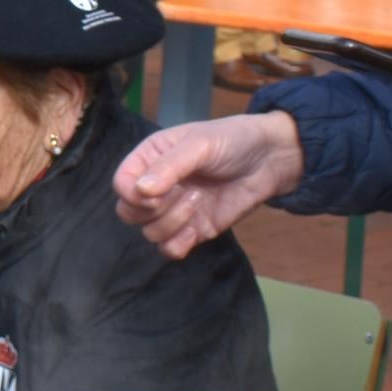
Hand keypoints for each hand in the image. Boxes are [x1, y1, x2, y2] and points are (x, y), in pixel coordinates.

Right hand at [113, 113, 305, 255]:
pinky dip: (179, 244)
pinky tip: (197, 229)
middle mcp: (156, 186)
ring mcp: (174, 211)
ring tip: (200, 199)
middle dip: (151, 210)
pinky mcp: (193, 231)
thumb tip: (140, 191)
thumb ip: (169, 167)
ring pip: (149, 233)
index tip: (157, 193)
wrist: (270, 160)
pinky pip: (170, 249)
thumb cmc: (232, 140)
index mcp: (150, 158)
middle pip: (128, 213)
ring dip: (173, 222)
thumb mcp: (200, 144)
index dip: (132, 194)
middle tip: (181, 194)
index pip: (121, 183)